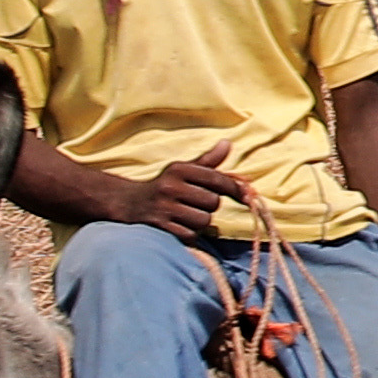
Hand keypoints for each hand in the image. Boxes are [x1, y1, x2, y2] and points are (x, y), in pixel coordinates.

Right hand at [114, 153, 238, 238]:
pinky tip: (179, 226)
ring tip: (186, 215)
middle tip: (195, 204)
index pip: (217, 179)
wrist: (129, 204)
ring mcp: (165, 208)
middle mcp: (171, 186)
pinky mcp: (161, 227)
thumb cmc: (165, 186)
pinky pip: (191, 235)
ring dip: (200, 222)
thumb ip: (208, 161)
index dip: (236, 189)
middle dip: (209, 206)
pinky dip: (189, 233)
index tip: (247, 195)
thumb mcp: (182, 170)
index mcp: (179, 169)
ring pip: (204, 221)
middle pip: (213, 203)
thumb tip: (228, 143)